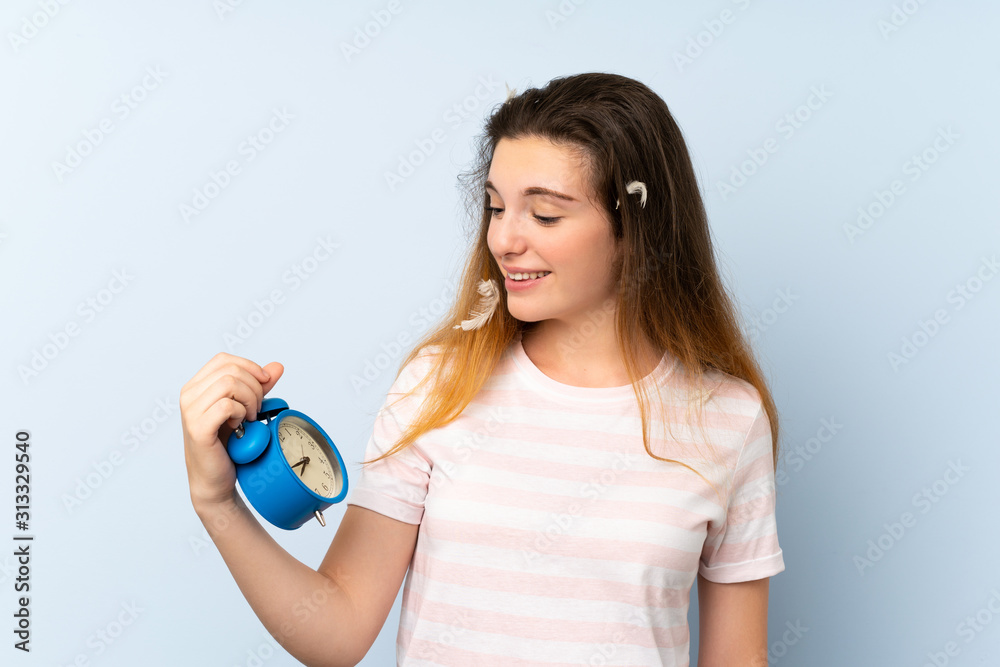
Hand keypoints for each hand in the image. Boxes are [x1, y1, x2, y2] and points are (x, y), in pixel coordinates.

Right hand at [180, 352, 283, 511]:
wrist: (215, 479)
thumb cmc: (227, 445)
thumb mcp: (245, 409)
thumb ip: (258, 387)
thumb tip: (277, 367)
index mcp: (196, 386)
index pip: (223, 359)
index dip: (249, 366)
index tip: (264, 383)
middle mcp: (188, 395)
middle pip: (231, 370)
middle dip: (254, 387)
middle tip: (256, 409)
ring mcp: (191, 411)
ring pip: (230, 384)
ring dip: (250, 400)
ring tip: (249, 418)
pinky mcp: (198, 428)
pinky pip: (227, 406)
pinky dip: (241, 413)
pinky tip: (240, 426)